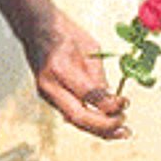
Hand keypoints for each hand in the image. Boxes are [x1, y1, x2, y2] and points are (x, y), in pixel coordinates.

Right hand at [29, 7, 128, 139]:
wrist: (36, 28)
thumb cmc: (64, 33)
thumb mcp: (89, 47)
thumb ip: (98, 76)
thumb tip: (111, 99)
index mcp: (60, 67)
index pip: (87, 94)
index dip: (108, 103)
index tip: (124, 103)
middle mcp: (49, 84)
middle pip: (77, 116)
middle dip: (104, 126)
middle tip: (124, 128)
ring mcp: (46, 93)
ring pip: (74, 120)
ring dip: (98, 130)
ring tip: (120, 132)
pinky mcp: (48, 97)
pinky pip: (71, 114)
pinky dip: (89, 122)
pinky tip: (105, 126)